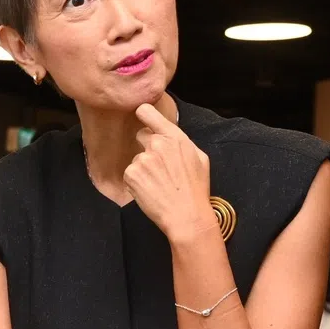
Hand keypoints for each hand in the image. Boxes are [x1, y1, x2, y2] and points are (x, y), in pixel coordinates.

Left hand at [124, 104, 217, 242]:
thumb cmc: (196, 190)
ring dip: (143, 169)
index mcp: (175, 137)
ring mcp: (143, 159)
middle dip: (147, 148)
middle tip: (159, 167)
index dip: (143, 113)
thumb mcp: (200, 159)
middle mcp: (157, 144)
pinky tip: (150, 191)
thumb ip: (182, 143)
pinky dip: (136, 182)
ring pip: (137, 158)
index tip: (142, 115)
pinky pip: (130, 174)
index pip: (147, 112)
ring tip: (158, 184)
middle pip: (142, 136)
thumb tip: (171, 138)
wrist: (186, 216)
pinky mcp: (132, 175)